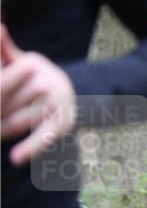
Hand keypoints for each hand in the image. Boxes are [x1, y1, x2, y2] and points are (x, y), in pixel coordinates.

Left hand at [0, 24, 76, 165]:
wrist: (78, 91)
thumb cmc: (37, 77)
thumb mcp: (21, 61)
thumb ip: (4, 49)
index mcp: (29, 66)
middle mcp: (44, 83)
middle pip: (2, 108)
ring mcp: (54, 104)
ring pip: (14, 124)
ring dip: (4, 131)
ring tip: (1, 131)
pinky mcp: (62, 123)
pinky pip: (42, 138)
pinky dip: (29, 149)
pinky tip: (16, 158)